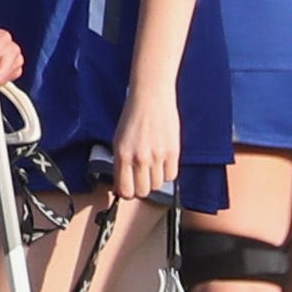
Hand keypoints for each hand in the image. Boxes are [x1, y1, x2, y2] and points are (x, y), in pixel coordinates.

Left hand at [110, 76, 181, 201]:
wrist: (151, 97)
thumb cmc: (132, 116)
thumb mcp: (118, 139)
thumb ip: (120, 163)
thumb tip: (121, 184)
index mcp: (121, 155)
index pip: (124, 189)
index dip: (126, 193)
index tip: (127, 190)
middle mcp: (139, 158)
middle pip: (142, 191)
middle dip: (140, 188)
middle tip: (140, 179)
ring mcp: (157, 157)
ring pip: (157, 185)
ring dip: (154, 180)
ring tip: (151, 168)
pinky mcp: (173, 153)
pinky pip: (172, 176)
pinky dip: (167, 173)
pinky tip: (162, 163)